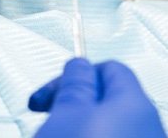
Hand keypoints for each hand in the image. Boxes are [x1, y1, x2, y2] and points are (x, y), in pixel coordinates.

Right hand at [29, 58, 165, 137]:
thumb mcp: (68, 112)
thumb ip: (75, 81)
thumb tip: (80, 64)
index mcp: (135, 104)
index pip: (109, 68)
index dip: (76, 74)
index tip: (51, 90)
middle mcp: (148, 126)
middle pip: (106, 97)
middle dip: (72, 101)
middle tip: (47, 112)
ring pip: (105, 123)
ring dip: (76, 123)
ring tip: (55, 133)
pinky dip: (87, 137)